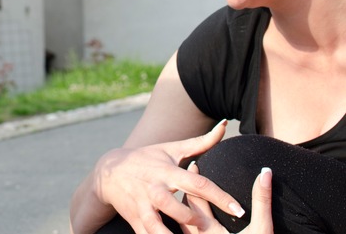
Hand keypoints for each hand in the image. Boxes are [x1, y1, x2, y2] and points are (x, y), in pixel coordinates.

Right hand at [91, 120, 244, 233]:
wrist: (110, 172)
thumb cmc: (148, 159)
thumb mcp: (172, 149)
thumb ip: (202, 142)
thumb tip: (225, 125)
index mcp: (167, 171)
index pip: (197, 183)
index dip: (219, 196)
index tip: (239, 209)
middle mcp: (154, 189)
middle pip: (174, 206)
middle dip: (193, 219)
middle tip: (214, 229)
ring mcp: (142, 205)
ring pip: (156, 225)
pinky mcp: (135, 219)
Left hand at [181, 164, 272, 233]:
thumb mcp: (262, 229)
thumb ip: (261, 201)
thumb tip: (265, 172)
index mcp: (208, 231)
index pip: (195, 198)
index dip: (194, 180)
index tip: (194, 163)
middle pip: (181, 211)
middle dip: (182, 193)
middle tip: (180, 173)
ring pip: (178, 225)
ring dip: (177, 210)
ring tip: (177, 192)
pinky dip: (180, 225)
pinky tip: (181, 217)